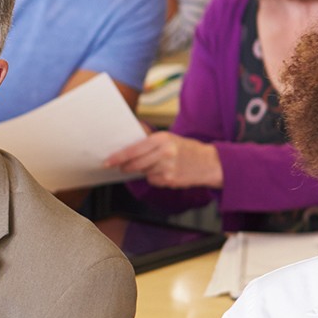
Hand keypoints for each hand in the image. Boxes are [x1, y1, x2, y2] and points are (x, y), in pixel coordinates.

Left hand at [105, 132, 222, 188]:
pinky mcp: (170, 180)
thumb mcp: (170, 138)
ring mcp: (167, 168)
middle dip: (125, 167)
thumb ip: (149, 140)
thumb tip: (129, 138)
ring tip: (154, 165)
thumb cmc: (187, 149)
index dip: (118, 157)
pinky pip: (153, 180)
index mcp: (162, 139)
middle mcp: (164, 153)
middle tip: (120, 167)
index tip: (108, 161)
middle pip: (135, 163)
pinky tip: (164, 172)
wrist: (210, 163)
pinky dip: (154, 178)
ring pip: (144, 172)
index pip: (134, 149)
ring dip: (143, 171)